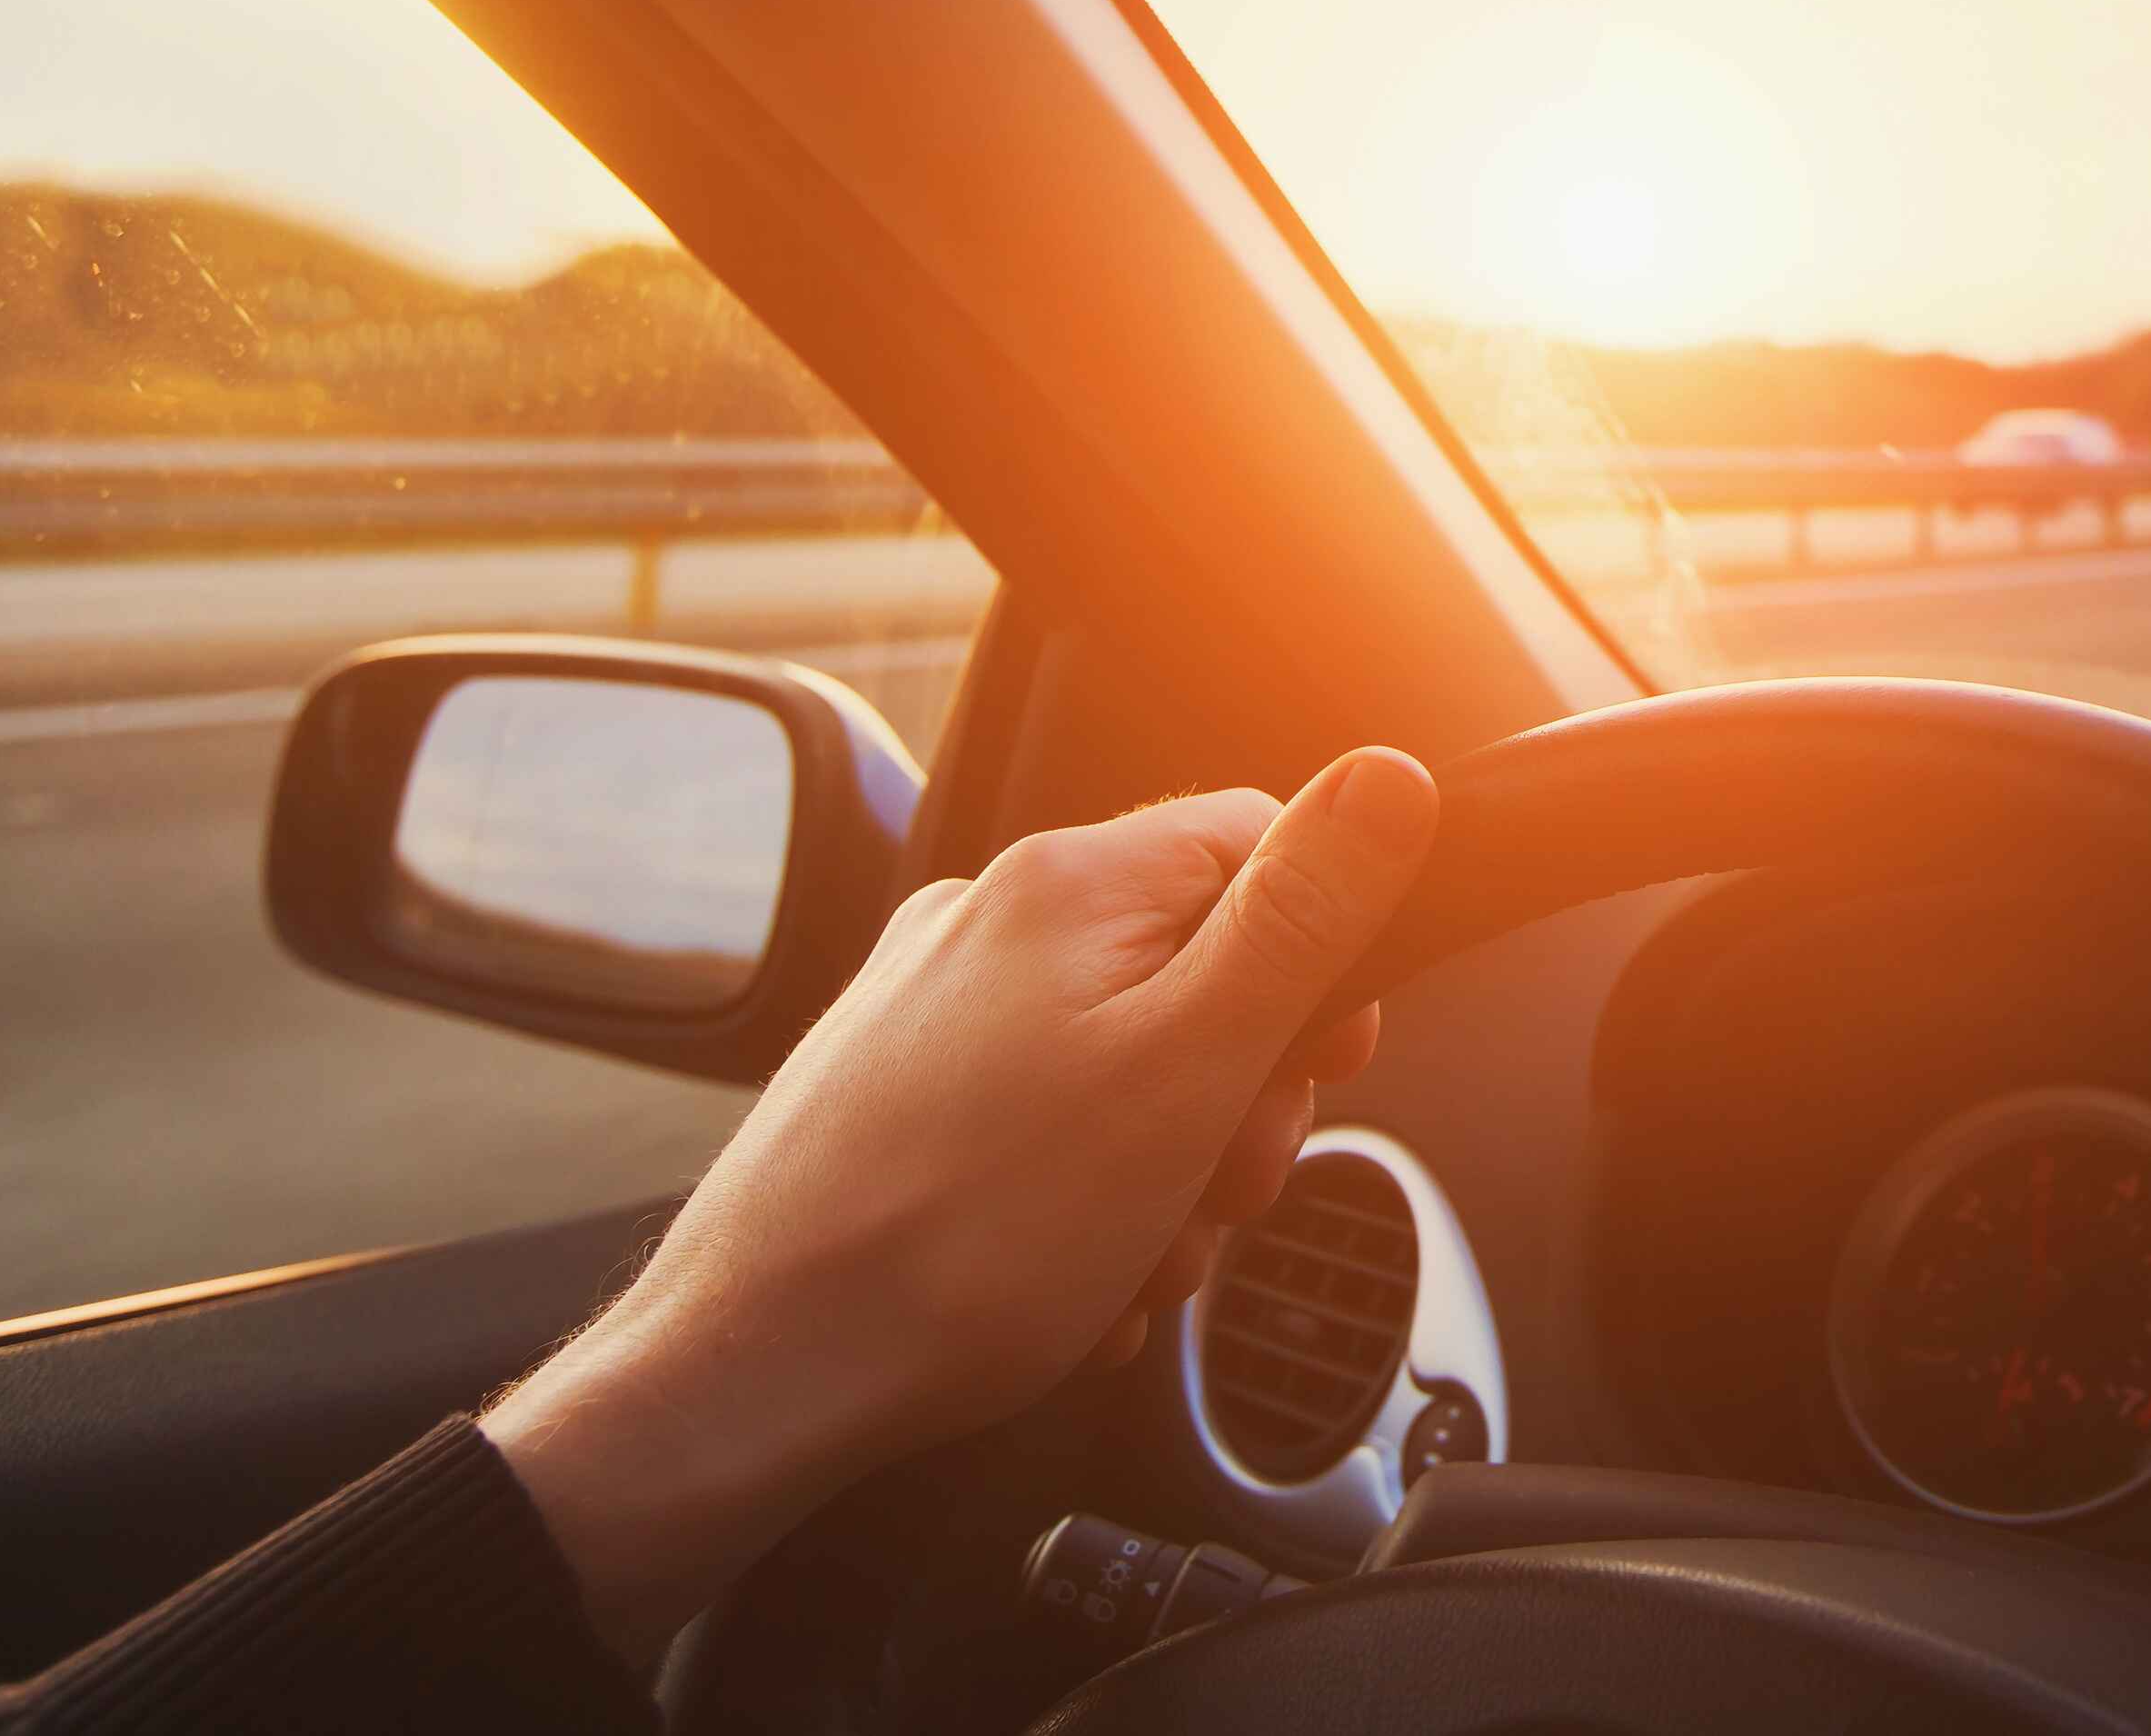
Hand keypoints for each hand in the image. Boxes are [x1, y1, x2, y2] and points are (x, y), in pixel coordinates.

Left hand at [481, 749, 1438, 1660]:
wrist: (761, 1372)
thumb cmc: (969, 1238)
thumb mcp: (1189, 1069)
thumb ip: (1299, 919)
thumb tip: (1390, 779)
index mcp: (1069, 885)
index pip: (1263, 844)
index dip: (1323, 962)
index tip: (1323, 1067)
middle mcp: (988, 919)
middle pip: (1200, 967)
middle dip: (1239, 1097)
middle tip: (1214, 1191)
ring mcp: (931, 1008)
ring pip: (1128, 1063)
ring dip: (1167, 1172)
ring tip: (1127, 1259)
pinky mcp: (896, 1094)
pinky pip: (1047, 1127)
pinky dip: (1084, 1204)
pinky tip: (1068, 1278)